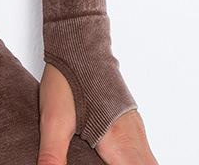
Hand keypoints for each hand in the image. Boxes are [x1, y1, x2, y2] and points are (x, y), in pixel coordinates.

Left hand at [38, 64, 157, 164]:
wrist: (79, 45)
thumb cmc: (68, 80)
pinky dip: (132, 161)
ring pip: (145, 161)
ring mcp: (136, 131)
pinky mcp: (132, 123)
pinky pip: (142, 153)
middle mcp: (133, 139)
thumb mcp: (53, 121)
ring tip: (104, 161)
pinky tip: (114, 158)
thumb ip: (53, 155)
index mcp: (118, 144)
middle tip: (102, 162)